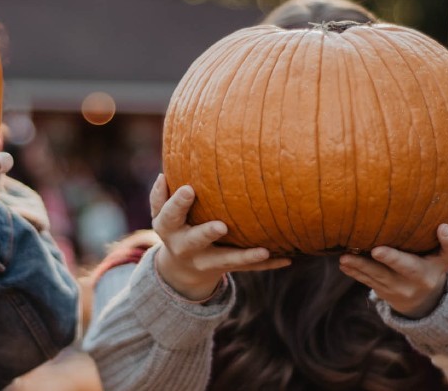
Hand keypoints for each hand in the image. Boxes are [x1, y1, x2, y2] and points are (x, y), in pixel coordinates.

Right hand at [150, 174, 290, 300]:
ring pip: (227, 260)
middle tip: (221, 226)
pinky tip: (287, 258)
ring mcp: (207, 262)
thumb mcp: (161, 215)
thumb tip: (163, 174)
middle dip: (207, 234)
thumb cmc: (175, 228)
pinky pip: (248, 268)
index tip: (190, 189)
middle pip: (196, 242)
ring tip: (263, 250)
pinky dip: (267, 264)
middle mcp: (187, 248)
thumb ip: (160, 196)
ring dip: (245, 257)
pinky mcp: (227, 269)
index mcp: (170, 230)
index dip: (178, 204)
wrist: (182, 271)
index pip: (170, 216)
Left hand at [340, 223, 447, 317]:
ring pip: (382, 277)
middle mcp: (426, 275)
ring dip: (364, 266)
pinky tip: (343, 261)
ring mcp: (405, 287)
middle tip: (378, 249)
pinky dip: (356, 272)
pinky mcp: (387, 293)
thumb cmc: (439, 256)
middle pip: (411, 268)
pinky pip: (370, 283)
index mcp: (446, 260)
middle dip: (394, 259)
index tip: (443, 228)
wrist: (426, 298)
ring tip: (346, 256)